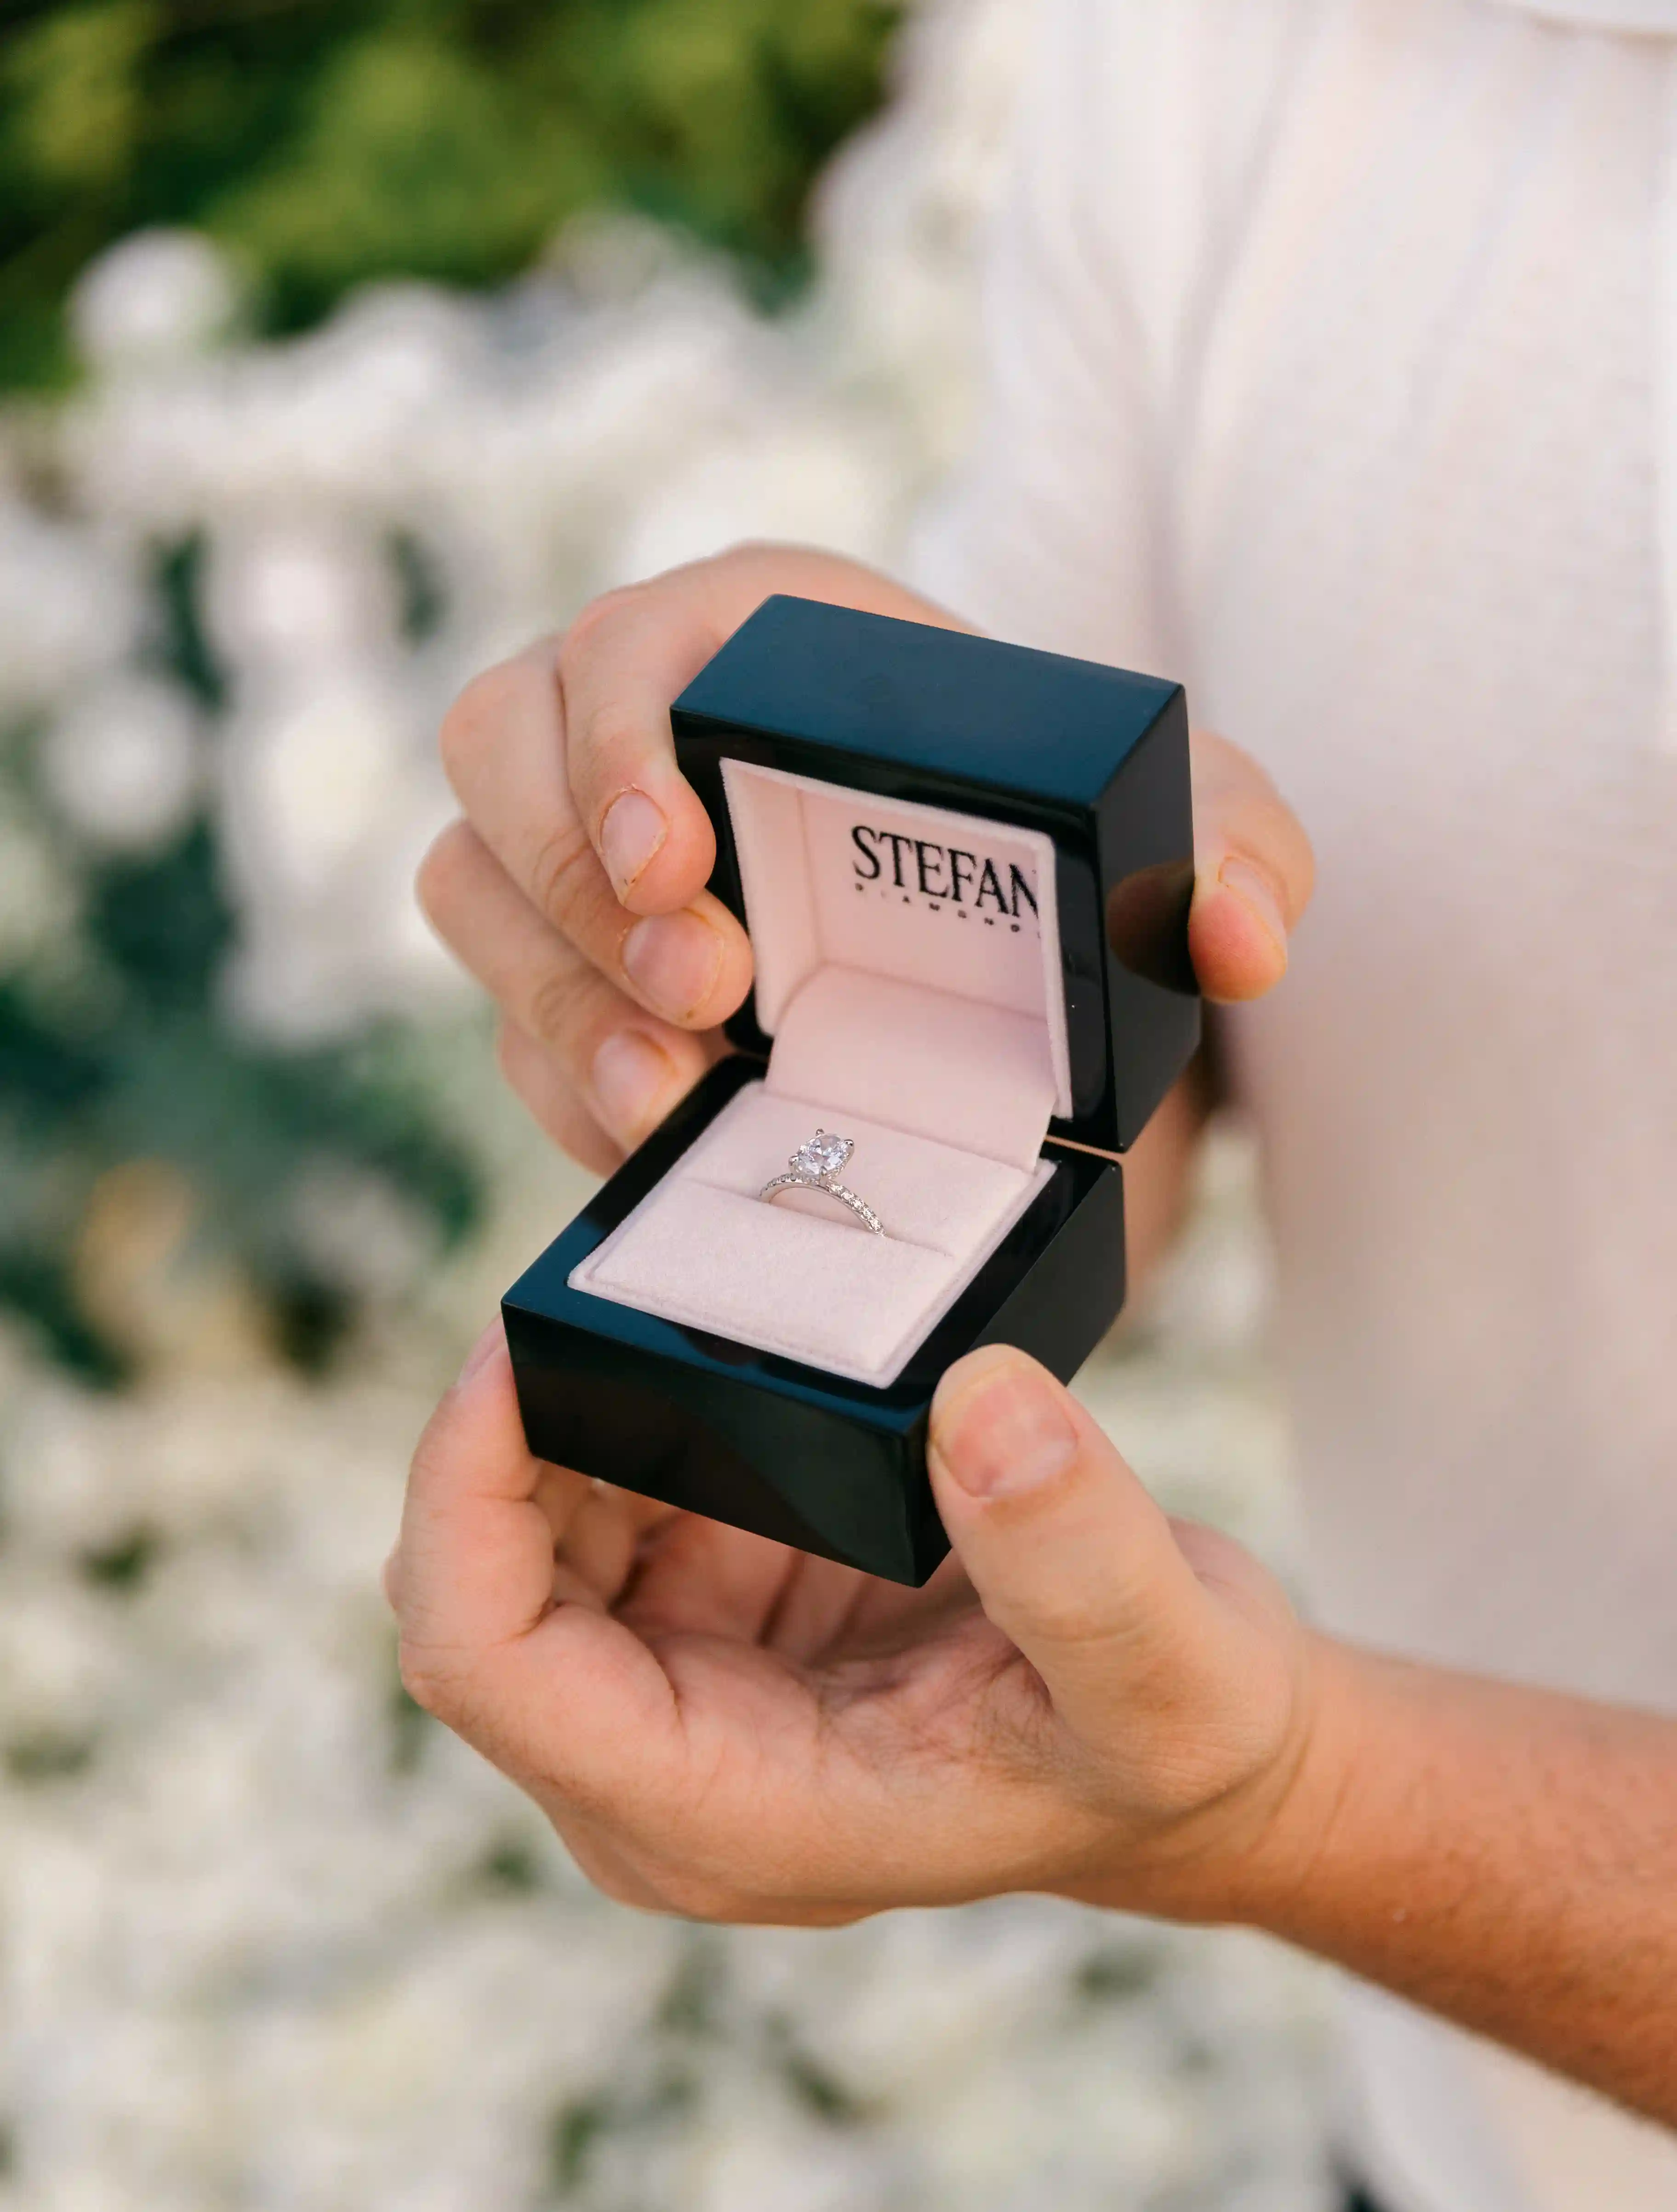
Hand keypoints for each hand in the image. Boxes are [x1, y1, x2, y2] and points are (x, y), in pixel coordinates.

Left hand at [389, 1332, 1324, 1926]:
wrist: (1198, 1757)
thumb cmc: (1177, 1741)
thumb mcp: (1175, 1667)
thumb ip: (1084, 1561)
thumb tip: (978, 1403)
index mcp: (722, 1818)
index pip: (483, 1667)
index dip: (461, 1499)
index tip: (518, 1351)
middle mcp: (662, 1779)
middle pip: (473, 1596)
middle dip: (506, 1437)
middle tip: (601, 1284)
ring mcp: (674, 1702)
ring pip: (519, 1543)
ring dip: (562, 1414)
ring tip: (667, 1297)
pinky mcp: (703, 1626)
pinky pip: (594, 1510)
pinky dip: (622, 1416)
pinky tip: (700, 1348)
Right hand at [418, 543, 1312, 1172]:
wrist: (1007, 968)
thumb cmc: (1067, 857)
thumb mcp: (1181, 840)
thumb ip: (1234, 858)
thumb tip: (1240, 939)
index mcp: (753, 635)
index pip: (620, 642)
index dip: (612, 743)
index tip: (677, 860)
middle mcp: (633, 723)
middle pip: (495, 749)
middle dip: (570, 880)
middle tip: (705, 995)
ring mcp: (581, 853)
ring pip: (470, 885)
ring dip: (552, 996)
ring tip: (670, 1093)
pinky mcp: (571, 975)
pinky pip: (511, 1023)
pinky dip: (567, 1084)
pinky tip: (659, 1131)